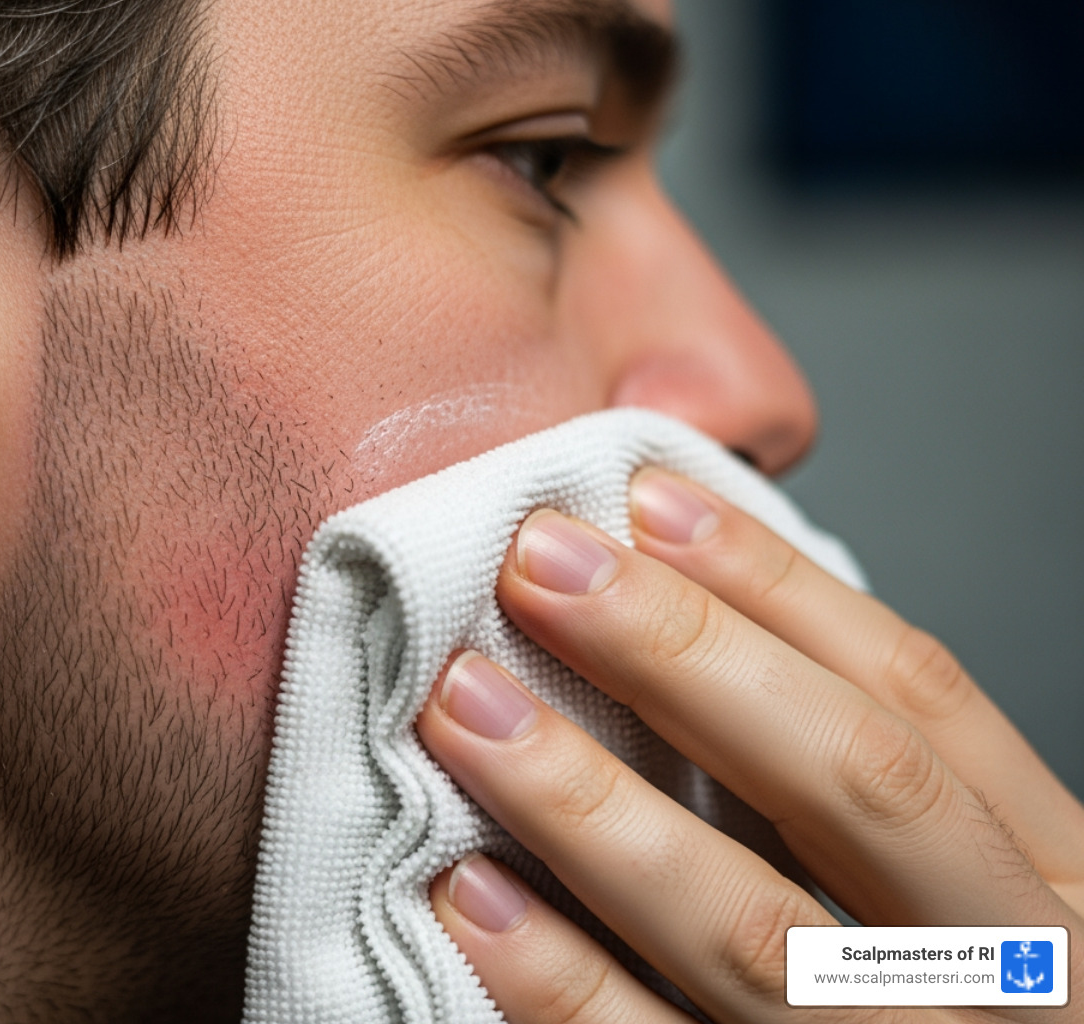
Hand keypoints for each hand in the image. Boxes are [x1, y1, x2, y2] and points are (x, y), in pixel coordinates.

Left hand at [416, 467, 1083, 1022]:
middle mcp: (1008, 981)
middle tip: (536, 566)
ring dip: (595, 810)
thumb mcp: (961, 895)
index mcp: (1053, 889)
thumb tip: (686, 624)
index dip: (778, 589)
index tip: (647, 499)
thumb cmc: (948, 1009)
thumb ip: (855, 789)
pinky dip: (565, 989)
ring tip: (468, 710)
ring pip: (758, 935)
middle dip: (686, 659)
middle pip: (851, 783)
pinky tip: (471, 903)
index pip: (920, 697)